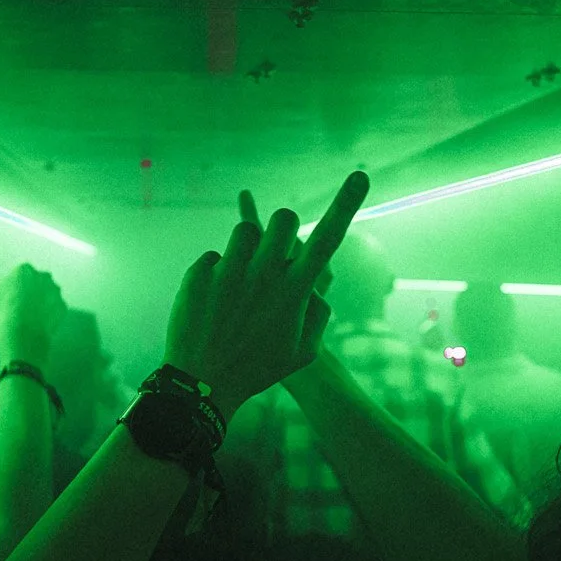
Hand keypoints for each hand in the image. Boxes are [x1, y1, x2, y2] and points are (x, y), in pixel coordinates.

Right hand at [0, 264, 66, 364]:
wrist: (22, 334)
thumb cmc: (1, 313)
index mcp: (25, 270)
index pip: (18, 275)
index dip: (11, 287)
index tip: (7, 299)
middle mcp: (44, 277)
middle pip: (34, 283)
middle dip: (28, 292)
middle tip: (17, 308)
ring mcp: (55, 292)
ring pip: (46, 295)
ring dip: (39, 302)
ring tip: (27, 317)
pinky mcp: (63, 308)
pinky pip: (54, 309)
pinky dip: (48, 314)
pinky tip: (37, 323)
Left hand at [165, 171, 368, 419]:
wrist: (201, 385)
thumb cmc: (258, 368)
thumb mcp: (303, 351)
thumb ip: (318, 313)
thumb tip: (315, 282)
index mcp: (296, 291)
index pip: (328, 238)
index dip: (346, 204)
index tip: (360, 174)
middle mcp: (265, 275)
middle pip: (283, 218)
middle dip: (281, 230)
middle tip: (272, 255)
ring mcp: (230, 271)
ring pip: (246, 228)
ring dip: (247, 249)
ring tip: (239, 285)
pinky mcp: (200, 273)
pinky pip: (215, 255)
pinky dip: (216, 275)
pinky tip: (212, 305)